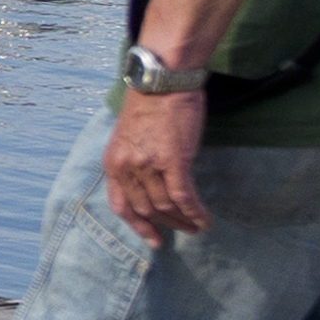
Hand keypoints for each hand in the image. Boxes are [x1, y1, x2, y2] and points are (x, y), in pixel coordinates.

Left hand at [105, 88, 212, 245]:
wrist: (163, 80)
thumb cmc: (151, 104)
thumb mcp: (130, 137)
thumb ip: (134, 161)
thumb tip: (149, 184)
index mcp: (113, 163)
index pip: (121, 206)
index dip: (138, 226)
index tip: (153, 239)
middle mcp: (127, 168)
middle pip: (146, 209)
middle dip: (166, 224)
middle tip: (184, 231)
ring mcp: (149, 166)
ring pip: (166, 206)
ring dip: (183, 220)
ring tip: (197, 226)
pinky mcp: (174, 162)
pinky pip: (185, 197)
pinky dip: (196, 213)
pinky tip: (206, 221)